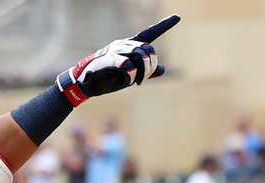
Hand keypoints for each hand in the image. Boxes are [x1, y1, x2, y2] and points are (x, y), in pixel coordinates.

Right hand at [56, 14, 179, 105]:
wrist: (87, 83)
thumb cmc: (108, 77)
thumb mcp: (130, 75)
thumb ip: (146, 71)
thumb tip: (162, 69)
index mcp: (130, 46)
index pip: (150, 34)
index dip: (165, 25)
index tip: (178, 17)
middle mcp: (124, 44)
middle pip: (149, 50)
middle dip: (150, 66)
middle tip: (142, 79)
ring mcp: (117, 50)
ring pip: (141, 56)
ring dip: (142, 72)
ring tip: (134, 81)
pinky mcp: (111, 59)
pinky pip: (130, 65)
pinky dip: (132, 74)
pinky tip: (126, 78)